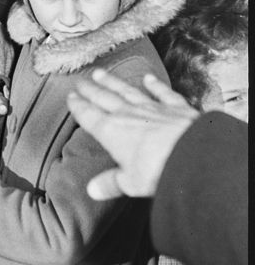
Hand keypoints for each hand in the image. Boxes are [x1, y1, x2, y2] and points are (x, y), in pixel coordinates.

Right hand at [66, 69, 197, 200]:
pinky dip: (155, 85)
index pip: (89, 115)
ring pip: (127, 91)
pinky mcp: (175, 107)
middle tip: (79, 82)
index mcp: (111, 131)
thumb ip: (111, 183)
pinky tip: (148, 78)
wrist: (194, 155)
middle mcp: (127, 114)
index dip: (78, 106)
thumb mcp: (131, 183)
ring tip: (100, 73)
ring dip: (112, 82)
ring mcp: (151, 108)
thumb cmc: (158, 170)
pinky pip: (162, 93)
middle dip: (90, 90)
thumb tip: (92, 190)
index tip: (70, 97)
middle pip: (103, 98)